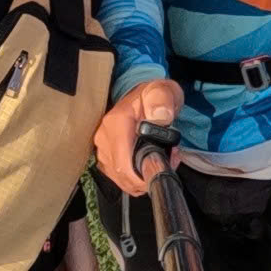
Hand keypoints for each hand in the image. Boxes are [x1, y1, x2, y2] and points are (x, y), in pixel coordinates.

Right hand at [93, 78, 185, 196]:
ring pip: (120, 178)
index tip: (161, 168)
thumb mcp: (163, 92)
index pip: (123, 164)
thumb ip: (162, 101)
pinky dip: (134, 177)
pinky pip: (118, 176)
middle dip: (145, 176)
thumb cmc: (155, 96)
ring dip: (141, 177)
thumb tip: (161, 116)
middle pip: (121, 174)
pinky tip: (147, 164)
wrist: (145, 97)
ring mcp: (103, 147)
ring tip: (160, 159)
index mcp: (116, 122)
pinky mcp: (105, 155)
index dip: (142, 175)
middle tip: (168, 161)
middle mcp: (105, 136)